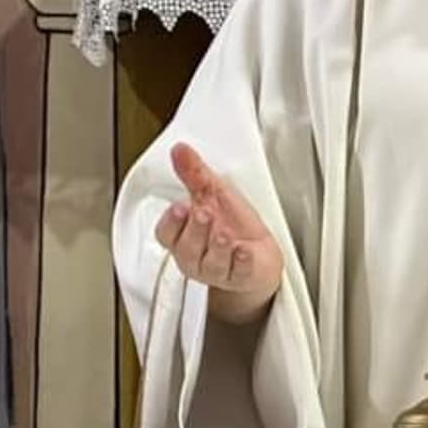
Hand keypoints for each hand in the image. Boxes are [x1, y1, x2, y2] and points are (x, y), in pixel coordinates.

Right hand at [154, 143, 283, 324]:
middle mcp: (195, 257)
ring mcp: (217, 270)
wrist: (260, 253)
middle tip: (203, 212)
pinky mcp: (240, 278)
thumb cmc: (233, 225)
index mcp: (183, 237)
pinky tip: (244, 251)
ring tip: (223, 233)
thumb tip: (180, 150)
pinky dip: (241, 262)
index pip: (166, 234)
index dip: (171, 222)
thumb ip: (195, 174)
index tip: (180, 206)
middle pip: (187, 249)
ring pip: (211, 264)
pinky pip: (238, 273)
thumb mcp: (214, 194)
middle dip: (195, 231)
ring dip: (217, 247)